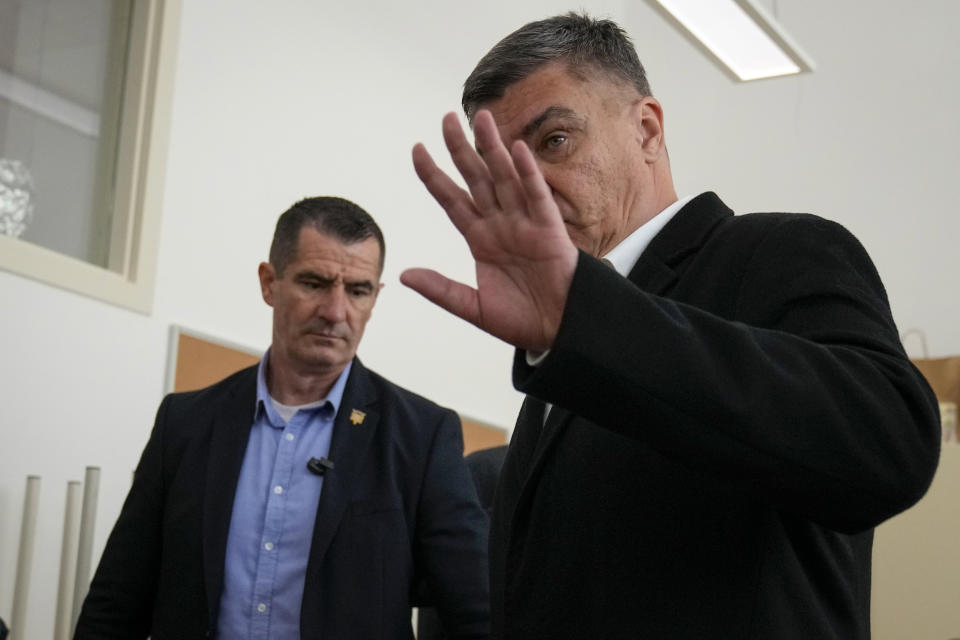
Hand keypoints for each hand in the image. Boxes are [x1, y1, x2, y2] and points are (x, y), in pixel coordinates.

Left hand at [401, 110, 577, 352]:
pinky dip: (528, 174)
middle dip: (461, 150)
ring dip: (493, 149)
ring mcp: (525, 224)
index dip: (434, 175)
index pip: (452, 200)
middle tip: (446, 119)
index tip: (417, 149)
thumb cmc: (521, 320)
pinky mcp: (550, 231)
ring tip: (481, 118)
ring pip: (505, 179)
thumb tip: (404, 274)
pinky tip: (517, 150)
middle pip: (476, 179)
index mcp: (480, 240)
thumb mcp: (473, 308)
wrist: (559, 331)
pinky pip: (538, 197)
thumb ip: (441, 289)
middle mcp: (500, 225)